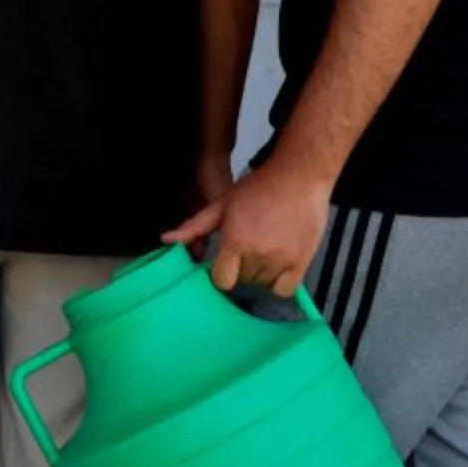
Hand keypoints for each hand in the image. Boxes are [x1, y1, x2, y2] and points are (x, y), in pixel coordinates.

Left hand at [163, 157, 332, 294]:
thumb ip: (194, 227)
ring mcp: (282, 259)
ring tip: (263, 255)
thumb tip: (165, 240)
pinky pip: (285, 290)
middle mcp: (257, 254)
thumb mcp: (221, 204)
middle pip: (242, 282)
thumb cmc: (257, 188)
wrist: (298, 176)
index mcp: (235, 241)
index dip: (221, 274)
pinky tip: (276, 269)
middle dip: (241, 270)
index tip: (225, 263)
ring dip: (260, 276)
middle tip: (246, 252)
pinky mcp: (302, 262)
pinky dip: (279, 285)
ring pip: (262, 286)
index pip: (221, 280)